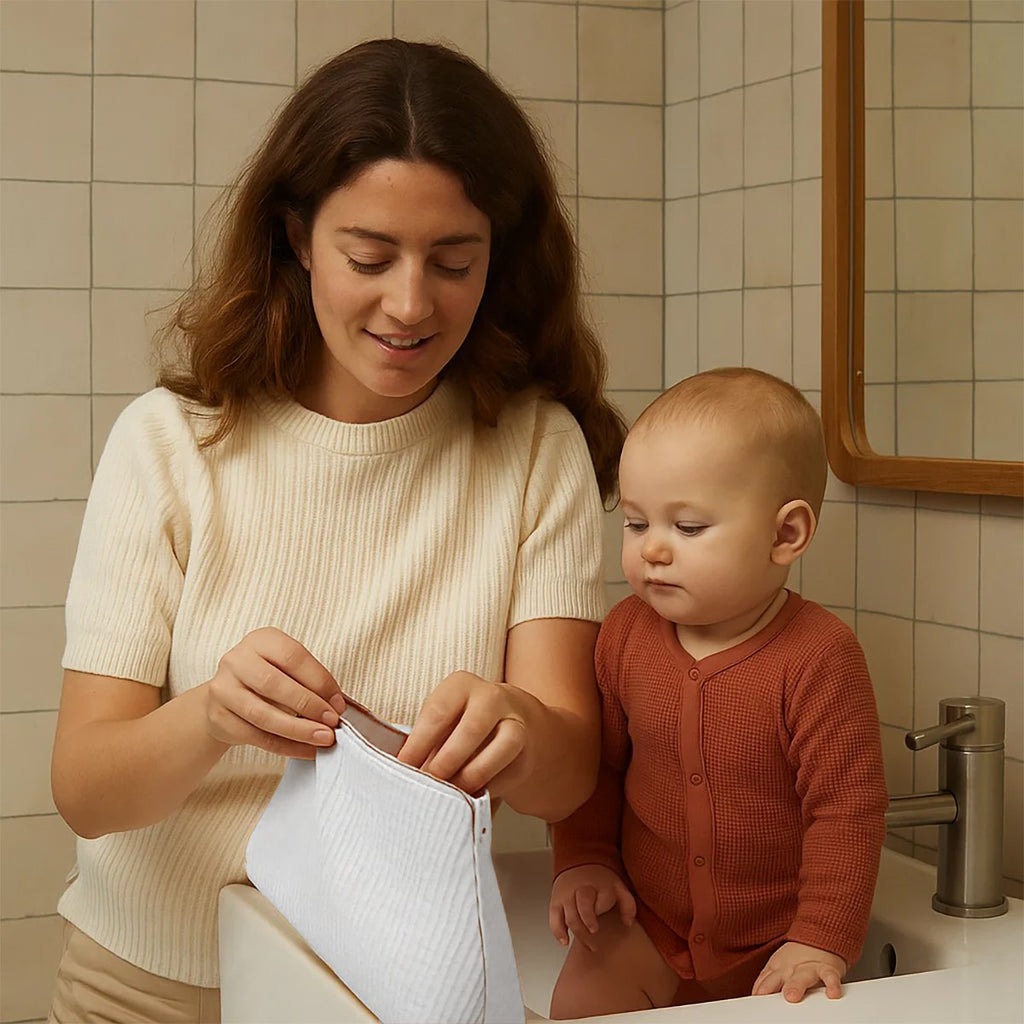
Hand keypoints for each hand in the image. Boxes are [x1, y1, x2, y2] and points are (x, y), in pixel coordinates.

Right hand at [203, 627, 345, 758]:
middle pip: (274, 684)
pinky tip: (306, 750)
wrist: (226, 698)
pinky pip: (256, 737)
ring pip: (263, 715)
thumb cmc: (267, 679)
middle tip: (332, 722)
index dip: (319, 681)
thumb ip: (309, 682)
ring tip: (323, 738)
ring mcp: (223, 689)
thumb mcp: (287, 669)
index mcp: (261, 640)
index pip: (293, 657)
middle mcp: (237, 660)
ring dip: (299, 730)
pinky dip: (286, 747)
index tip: (338, 703)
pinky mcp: (218, 717)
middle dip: (309, 705)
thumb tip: (336, 706)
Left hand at [396, 671, 530, 795]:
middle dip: (447, 761)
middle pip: (472, 728)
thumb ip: (425, 740)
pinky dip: (489, 788)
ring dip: (472, 775)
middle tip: (429, 782)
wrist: (512, 721)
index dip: (418, 743)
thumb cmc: (461, 723)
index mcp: (461, 685)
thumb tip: (405, 770)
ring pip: (502, 747)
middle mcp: (492, 698)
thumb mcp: (441, 719)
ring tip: (452, 792)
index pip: (438, 712)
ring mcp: (516, 723)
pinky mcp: (526, 754)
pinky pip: (509, 773)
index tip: (403, 768)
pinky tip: (471, 796)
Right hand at [548, 864, 636, 950]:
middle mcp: (581, 888)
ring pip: (570, 915)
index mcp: (599, 884)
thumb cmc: (600, 881)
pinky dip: (558, 931)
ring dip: (578, 932)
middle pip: (583, 905)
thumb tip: (627, 924)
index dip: (602, 908)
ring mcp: (567, 895)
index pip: (601, 898)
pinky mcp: (556, 902)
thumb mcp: (618, 887)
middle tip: (594, 932)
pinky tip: (565, 941)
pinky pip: (554, 918)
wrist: (579, 863)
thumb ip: (628, 905)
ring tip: (589, 945)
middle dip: (588, 920)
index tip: (608, 917)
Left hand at [752, 941, 845, 1001]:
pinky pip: (830, 977)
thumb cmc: (799, 957)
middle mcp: (791, 968)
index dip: (759, 991)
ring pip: (802, 977)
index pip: (765, 981)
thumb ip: (767, 980)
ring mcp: (809, 968)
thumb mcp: (779, 965)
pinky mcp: (828, 969)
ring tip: (791, 996)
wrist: (822, 935)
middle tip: (765, 996)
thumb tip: (756, 995)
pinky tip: (832, 994)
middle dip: (771, 986)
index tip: (755, 1001)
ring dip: (795, 986)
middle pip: (779, 977)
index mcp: (778, 968)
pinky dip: (832, 985)